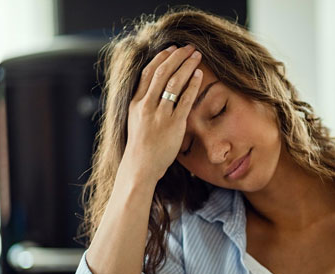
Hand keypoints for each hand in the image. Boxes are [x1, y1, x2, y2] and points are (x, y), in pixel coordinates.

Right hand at [122, 45, 202, 181]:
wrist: (141, 166)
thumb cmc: (141, 145)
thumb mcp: (135, 119)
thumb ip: (143, 103)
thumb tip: (153, 90)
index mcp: (135, 102)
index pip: (148, 72)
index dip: (161, 58)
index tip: (172, 49)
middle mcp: (146, 105)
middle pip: (162, 72)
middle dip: (177, 56)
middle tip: (189, 47)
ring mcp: (160, 114)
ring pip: (174, 82)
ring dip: (187, 66)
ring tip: (197, 56)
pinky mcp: (173, 124)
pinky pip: (185, 99)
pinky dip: (192, 85)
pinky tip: (199, 75)